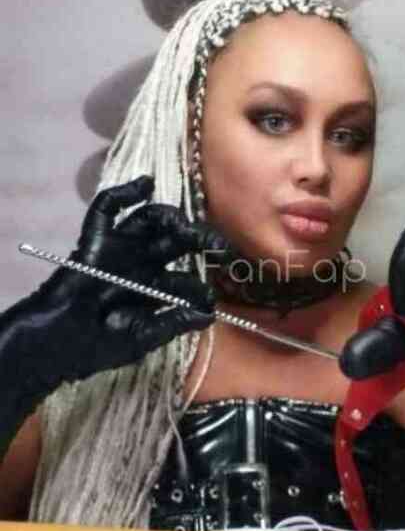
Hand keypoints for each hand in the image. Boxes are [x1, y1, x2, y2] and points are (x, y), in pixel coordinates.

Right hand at [0, 175, 233, 391]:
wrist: (59, 343)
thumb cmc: (100, 344)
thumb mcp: (144, 337)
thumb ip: (174, 322)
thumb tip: (209, 316)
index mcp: (156, 286)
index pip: (187, 277)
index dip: (202, 286)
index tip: (213, 295)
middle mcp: (142, 262)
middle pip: (176, 240)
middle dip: (200, 239)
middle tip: (219, 246)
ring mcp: (120, 249)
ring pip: (148, 220)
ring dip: (171, 216)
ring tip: (183, 224)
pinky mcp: (96, 240)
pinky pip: (107, 210)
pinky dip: (124, 193)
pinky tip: (145, 185)